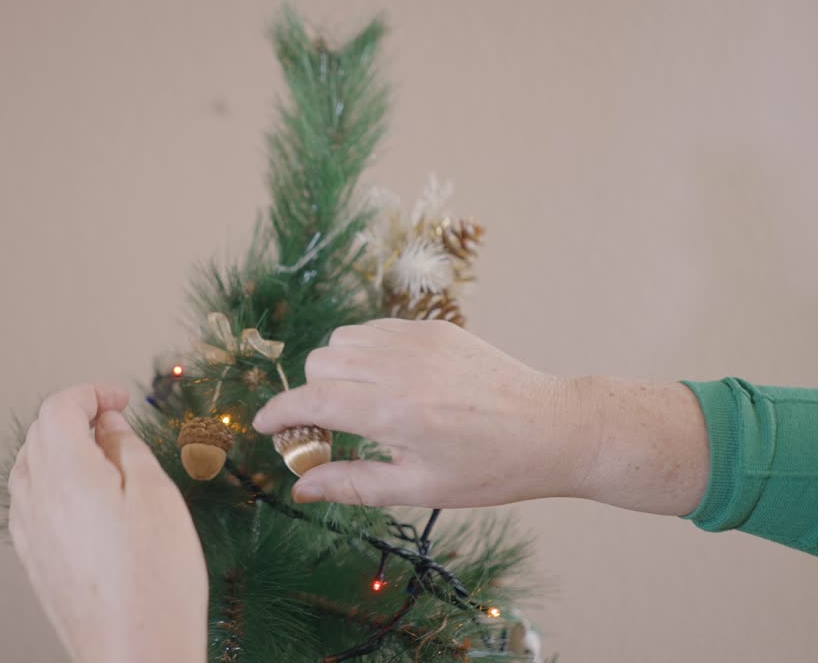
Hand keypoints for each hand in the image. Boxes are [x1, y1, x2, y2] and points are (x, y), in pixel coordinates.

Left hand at [8, 384, 206, 662]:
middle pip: (40, 433)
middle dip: (76, 416)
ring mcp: (29, 531)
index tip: (119, 397)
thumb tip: (109, 424)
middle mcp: (36, 498)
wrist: (137, 652)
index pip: (58, 407)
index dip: (90, 392)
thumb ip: (127, 447)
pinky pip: (30, 502)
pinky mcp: (33, 559)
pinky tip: (85, 499)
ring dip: (60, 449)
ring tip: (103, 458)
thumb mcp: (157, 496)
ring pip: (30, 467)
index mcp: (65, 473)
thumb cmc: (155, 582)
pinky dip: (52, 483)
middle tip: (117, 422)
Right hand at [252, 319, 708, 515]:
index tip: (264, 428)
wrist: (552, 428)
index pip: (311, 399)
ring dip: (336, 368)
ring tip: (359, 404)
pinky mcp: (435, 329)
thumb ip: (352, 484)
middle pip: (319, 363)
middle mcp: (398, 367)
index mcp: (392, 411)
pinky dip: (365, 351)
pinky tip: (387, 382)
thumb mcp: (418, 488)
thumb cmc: (490, 468)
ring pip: (343, 339)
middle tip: (325, 428)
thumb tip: (301, 485)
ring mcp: (417, 340)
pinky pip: (375, 328)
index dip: (279, 413)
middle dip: (310, 394)